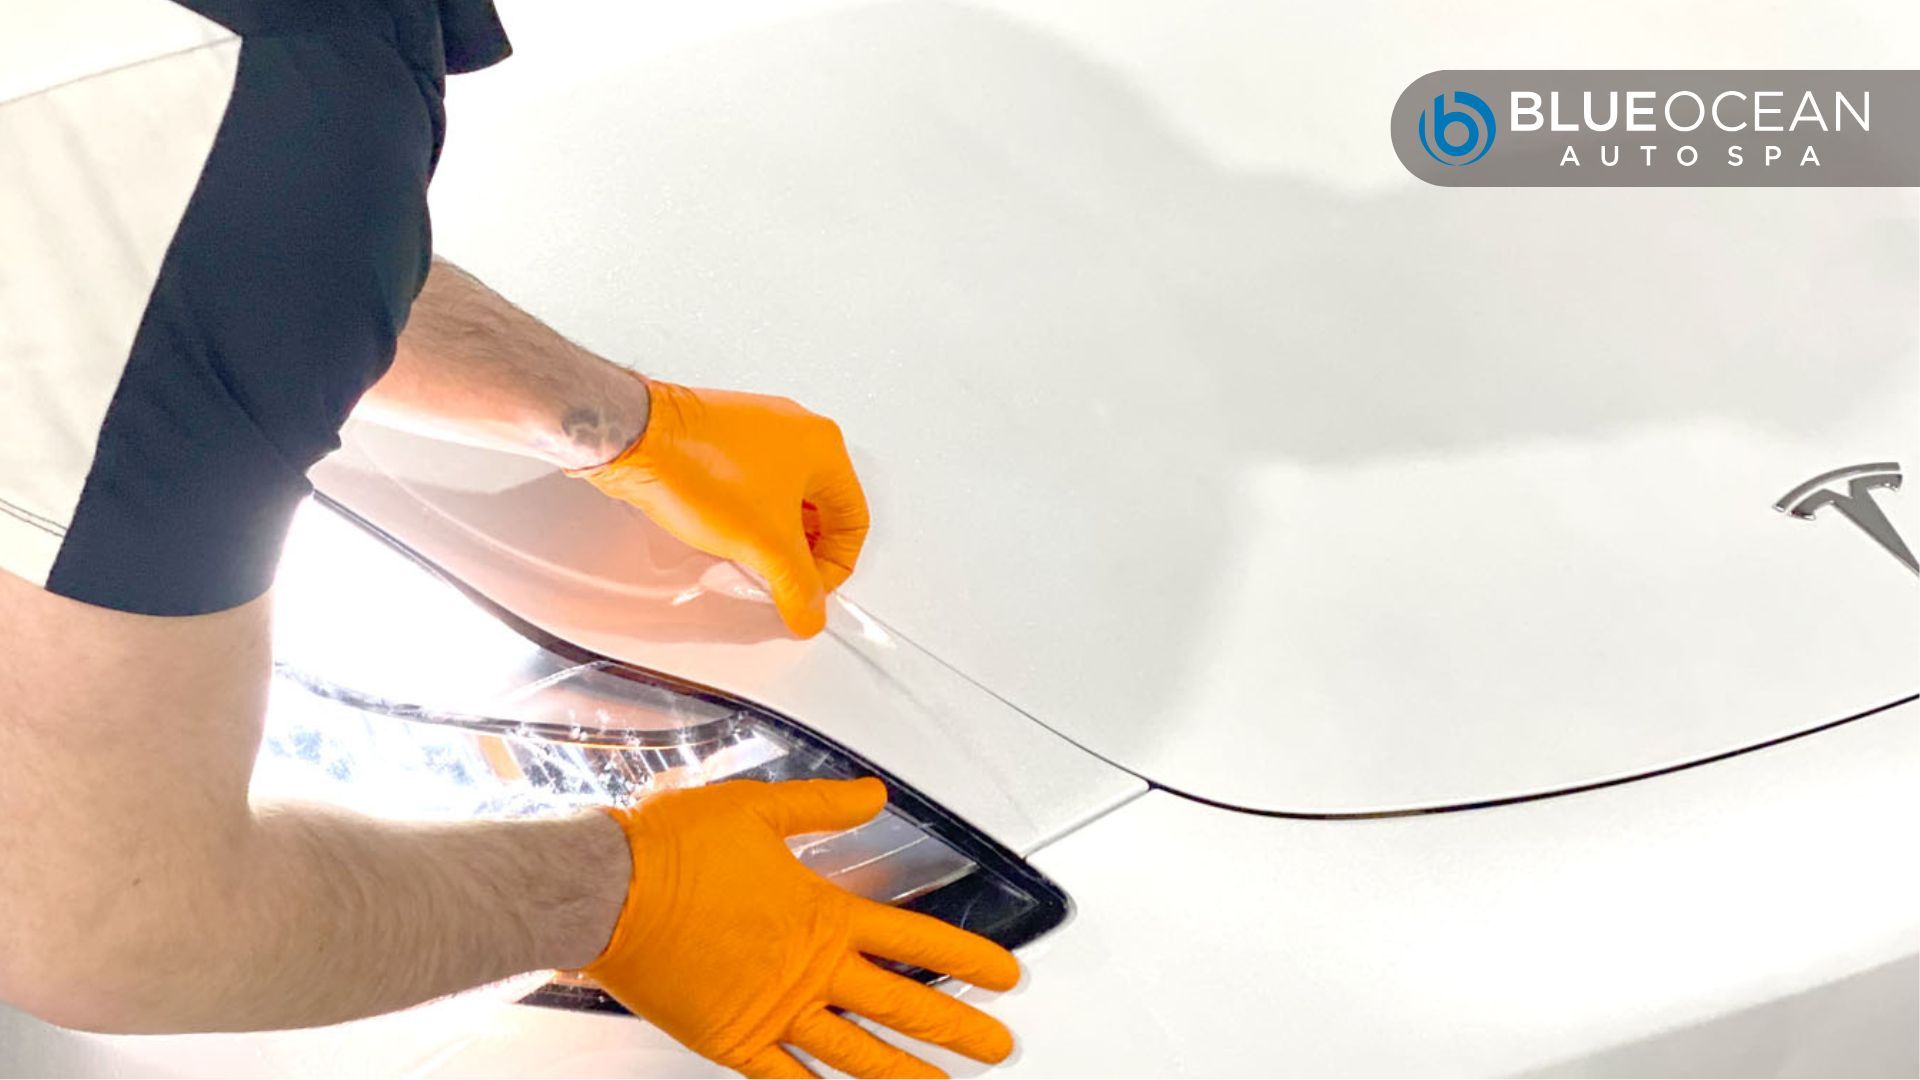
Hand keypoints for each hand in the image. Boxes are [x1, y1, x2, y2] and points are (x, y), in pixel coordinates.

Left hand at [569, 377, 869, 636]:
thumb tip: (809, 611)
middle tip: (785, 579)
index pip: (854, 521)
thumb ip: (797, 586)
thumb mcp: (765, 544)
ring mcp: (760, 431)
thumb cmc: (699, 467)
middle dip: (806, 553)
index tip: (809, 591)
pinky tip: (728, 532)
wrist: (635, 439)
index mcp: (824, 446)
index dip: (836, 567)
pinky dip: (751, 515)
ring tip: (754, 557)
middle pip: (823, 510)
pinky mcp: (726, 438)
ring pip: (787, 498)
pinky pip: (756, 485)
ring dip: (777, 535)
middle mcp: (797, 430)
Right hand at [584, 778, 1020, 1078]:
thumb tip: (873, 794)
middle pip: (901, 1005)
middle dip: (957, 1027)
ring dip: (906, 1073)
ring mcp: (773, 1011)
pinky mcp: (730, 1040)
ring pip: (856, 1054)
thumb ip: (825, 807)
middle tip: (999, 1045)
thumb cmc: (673, 846)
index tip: (1006, 976)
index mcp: (822, 913)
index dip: (967, 959)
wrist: (606, 888)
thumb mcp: (760, 808)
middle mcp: (807, 969)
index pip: (916, 938)